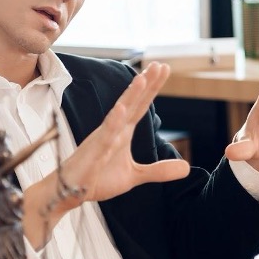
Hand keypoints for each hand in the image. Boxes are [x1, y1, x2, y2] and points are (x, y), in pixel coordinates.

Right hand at [23, 62, 190, 246]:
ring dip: (129, 96)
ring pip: (118, 114)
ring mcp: (103, 139)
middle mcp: (114, 130)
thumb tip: (187, 167)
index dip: (152, 88)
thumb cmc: (98, 179)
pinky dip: (112, 123)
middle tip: (158, 65)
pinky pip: (104, 136)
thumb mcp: (135, 176)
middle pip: (133, 103)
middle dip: (145, 83)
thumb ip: (159, 170)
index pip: (141, 106)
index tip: (163, 68)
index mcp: (123, 132)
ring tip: (141, 79)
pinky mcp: (94, 153)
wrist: (70, 193)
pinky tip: (121, 110)